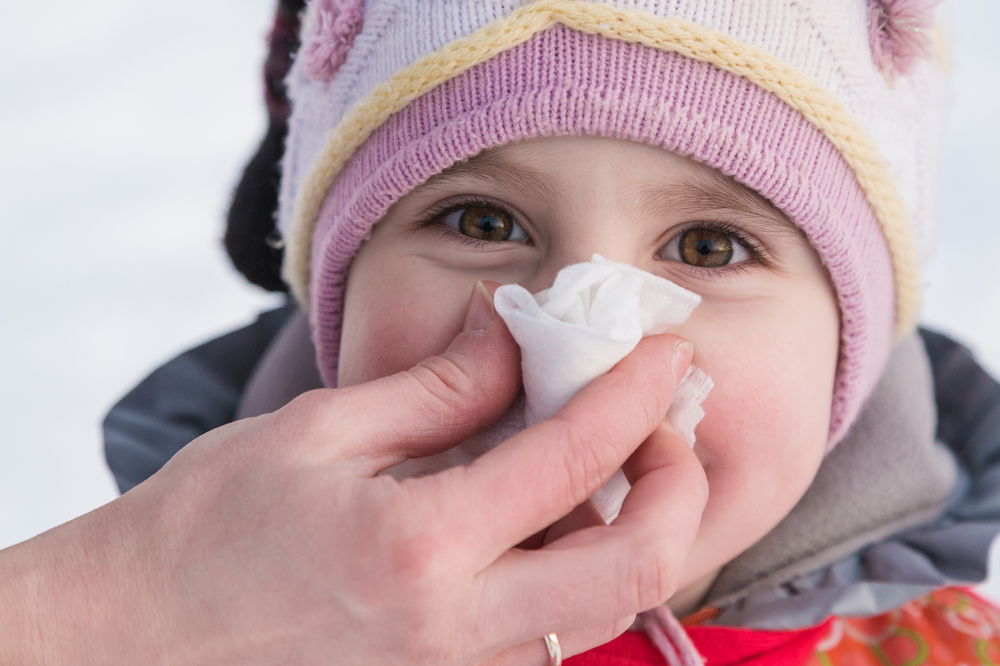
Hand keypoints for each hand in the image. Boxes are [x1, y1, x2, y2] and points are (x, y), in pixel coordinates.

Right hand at [1, 282, 706, 665]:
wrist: (140, 640)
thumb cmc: (208, 528)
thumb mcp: (319, 432)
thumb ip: (436, 387)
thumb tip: (511, 332)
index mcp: (419, 549)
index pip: (573, 461)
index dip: (634, 393)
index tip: (661, 352)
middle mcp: (458, 631)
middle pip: (636, 566)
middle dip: (676, 483)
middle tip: (658, 420)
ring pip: (606, 606)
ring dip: (636, 526)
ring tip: (610, 455)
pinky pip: (553, 628)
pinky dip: (579, 563)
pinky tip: (547, 512)